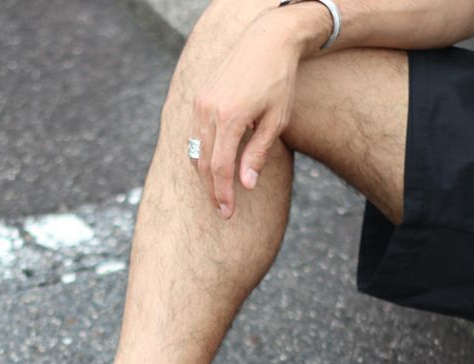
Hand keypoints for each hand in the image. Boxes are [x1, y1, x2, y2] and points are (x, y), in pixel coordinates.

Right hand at [190, 6, 329, 218]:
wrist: (267, 40)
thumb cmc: (278, 80)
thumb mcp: (276, 120)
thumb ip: (258, 154)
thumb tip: (246, 185)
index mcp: (230, 116)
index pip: (220, 168)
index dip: (223, 194)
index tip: (228, 213)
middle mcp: (209, 110)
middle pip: (204, 164)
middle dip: (212, 190)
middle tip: (223, 211)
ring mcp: (200, 103)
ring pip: (195, 151)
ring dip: (205, 176)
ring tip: (218, 193)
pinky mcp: (199, 99)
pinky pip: (195, 135)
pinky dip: (202, 156)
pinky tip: (213, 168)